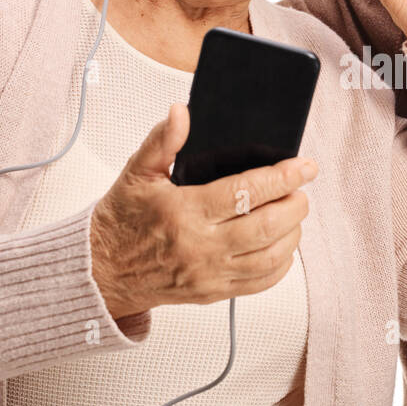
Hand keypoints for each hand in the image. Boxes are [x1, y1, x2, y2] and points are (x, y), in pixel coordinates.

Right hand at [89, 103, 316, 318]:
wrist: (103, 270)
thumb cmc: (122, 220)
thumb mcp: (137, 173)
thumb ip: (163, 141)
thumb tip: (182, 112)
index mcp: (184, 212)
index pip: (245, 193)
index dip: (282, 178)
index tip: (304, 166)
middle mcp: (201, 247)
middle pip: (267, 227)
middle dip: (296, 203)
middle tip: (302, 187)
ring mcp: (210, 274)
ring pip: (271, 257)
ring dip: (293, 232)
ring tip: (295, 211)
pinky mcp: (215, 293)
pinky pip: (261, 282)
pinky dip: (282, 262)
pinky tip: (284, 243)